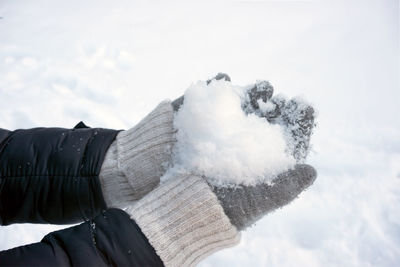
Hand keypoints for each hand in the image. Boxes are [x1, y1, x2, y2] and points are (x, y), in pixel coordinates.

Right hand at [172, 73, 316, 229]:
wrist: (176, 202)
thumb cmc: (220, 209)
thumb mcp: (256, 202)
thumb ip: (284, 188)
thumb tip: (312, 170)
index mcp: (261, 164)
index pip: (285, 140)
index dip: (297, 124)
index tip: (306, 108)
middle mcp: (243, 146)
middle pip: (265, 120)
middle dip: (275, 106)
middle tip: (282, 96)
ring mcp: (220, 132)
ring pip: (241, 108)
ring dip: (252, 95)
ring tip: (263, 87)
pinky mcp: (198, 122)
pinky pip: (209, 102)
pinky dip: (217, 89)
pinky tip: (225, 80)